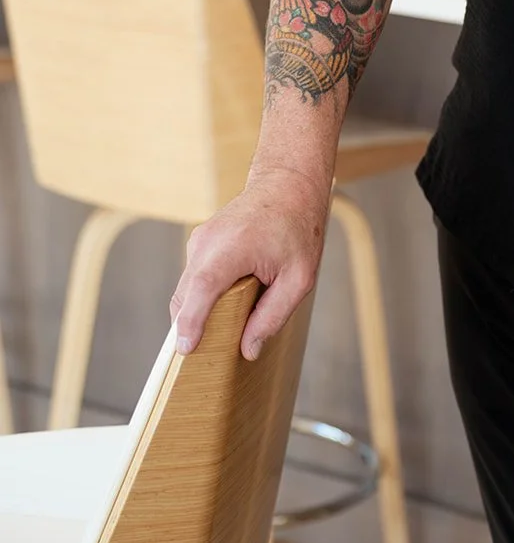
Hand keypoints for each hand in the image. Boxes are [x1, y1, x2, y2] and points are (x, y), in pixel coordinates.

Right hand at [169, 167, 329, 360]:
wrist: (288, 183)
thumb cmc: (298, 226)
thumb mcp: (299, 277)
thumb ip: (273, 315)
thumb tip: (248, 349)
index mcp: (233, 246)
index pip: (203, 288)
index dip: (191, 320)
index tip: (185, 349)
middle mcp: (208, 242)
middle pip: (187, 295)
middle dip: (190, 327)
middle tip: (207, 359)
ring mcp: (200, 240)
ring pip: (186, 289)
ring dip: (196, 312)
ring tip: (220, 331)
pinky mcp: (200, 243)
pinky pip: (193, 278)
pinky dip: (200, 297)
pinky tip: (224, 306)